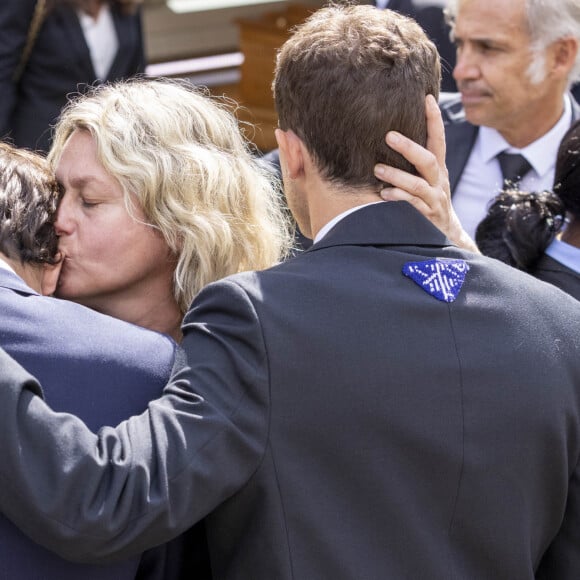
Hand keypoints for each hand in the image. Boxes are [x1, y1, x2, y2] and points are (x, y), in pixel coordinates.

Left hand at [374, 95, 478, 253]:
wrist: (448, 234)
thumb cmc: (430, 203)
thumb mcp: (425, 181)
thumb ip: (412, 165)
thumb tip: (387, 143)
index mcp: (438, 169)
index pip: (439, 139)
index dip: (434, 119)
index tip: (427, 98)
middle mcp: (438, 180)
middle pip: (429, 158)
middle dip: (410, 146)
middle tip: (388, 135)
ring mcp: (435, 198)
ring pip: (418, 183)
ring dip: (397, 175)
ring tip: (377, 169)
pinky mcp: (429, 215)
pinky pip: (413, 204)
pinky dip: (399, 198)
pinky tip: (384, 195)